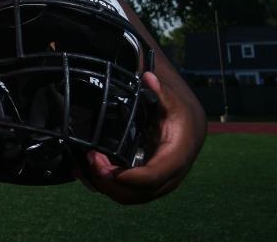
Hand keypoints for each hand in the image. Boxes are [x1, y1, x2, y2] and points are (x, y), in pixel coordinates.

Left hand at [81, 71, 204, 203]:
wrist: (189, 126)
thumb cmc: (178, 112)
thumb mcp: (170, 100)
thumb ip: (159, 91)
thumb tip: (148, 77)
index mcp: (176, 156)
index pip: (153, 176)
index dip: (128, 177)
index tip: (102, 166)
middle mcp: (169, 176)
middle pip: (139, 193)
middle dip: (111, 181)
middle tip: (91, 158)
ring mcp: (158, 183)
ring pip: (131, 197)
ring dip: (106, 186)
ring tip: (87, 164)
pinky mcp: (148, 183)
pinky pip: (127, 193)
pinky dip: (107, 186)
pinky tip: (88, 173)